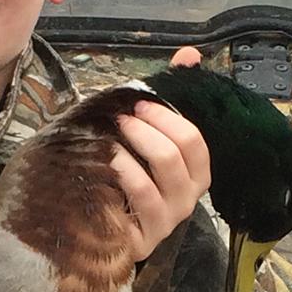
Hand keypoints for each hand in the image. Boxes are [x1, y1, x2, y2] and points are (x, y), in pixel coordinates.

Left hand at [111, 47, 210, 260]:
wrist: (96, 230)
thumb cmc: (124, 180)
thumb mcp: (145, 139)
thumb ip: (170, 99)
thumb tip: (189, 55)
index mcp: (194, 176)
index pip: (196, 143)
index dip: (170, 118)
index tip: (142, 102)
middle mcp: (186, 200)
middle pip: (178, 153)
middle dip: (150, 126)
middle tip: (123, 116)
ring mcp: (166, 220)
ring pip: (161, 172)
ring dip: (134, 144)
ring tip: (111, 134)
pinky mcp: (143, 237)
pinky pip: (139, 195)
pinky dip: (123, 170)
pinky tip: (105, 160)